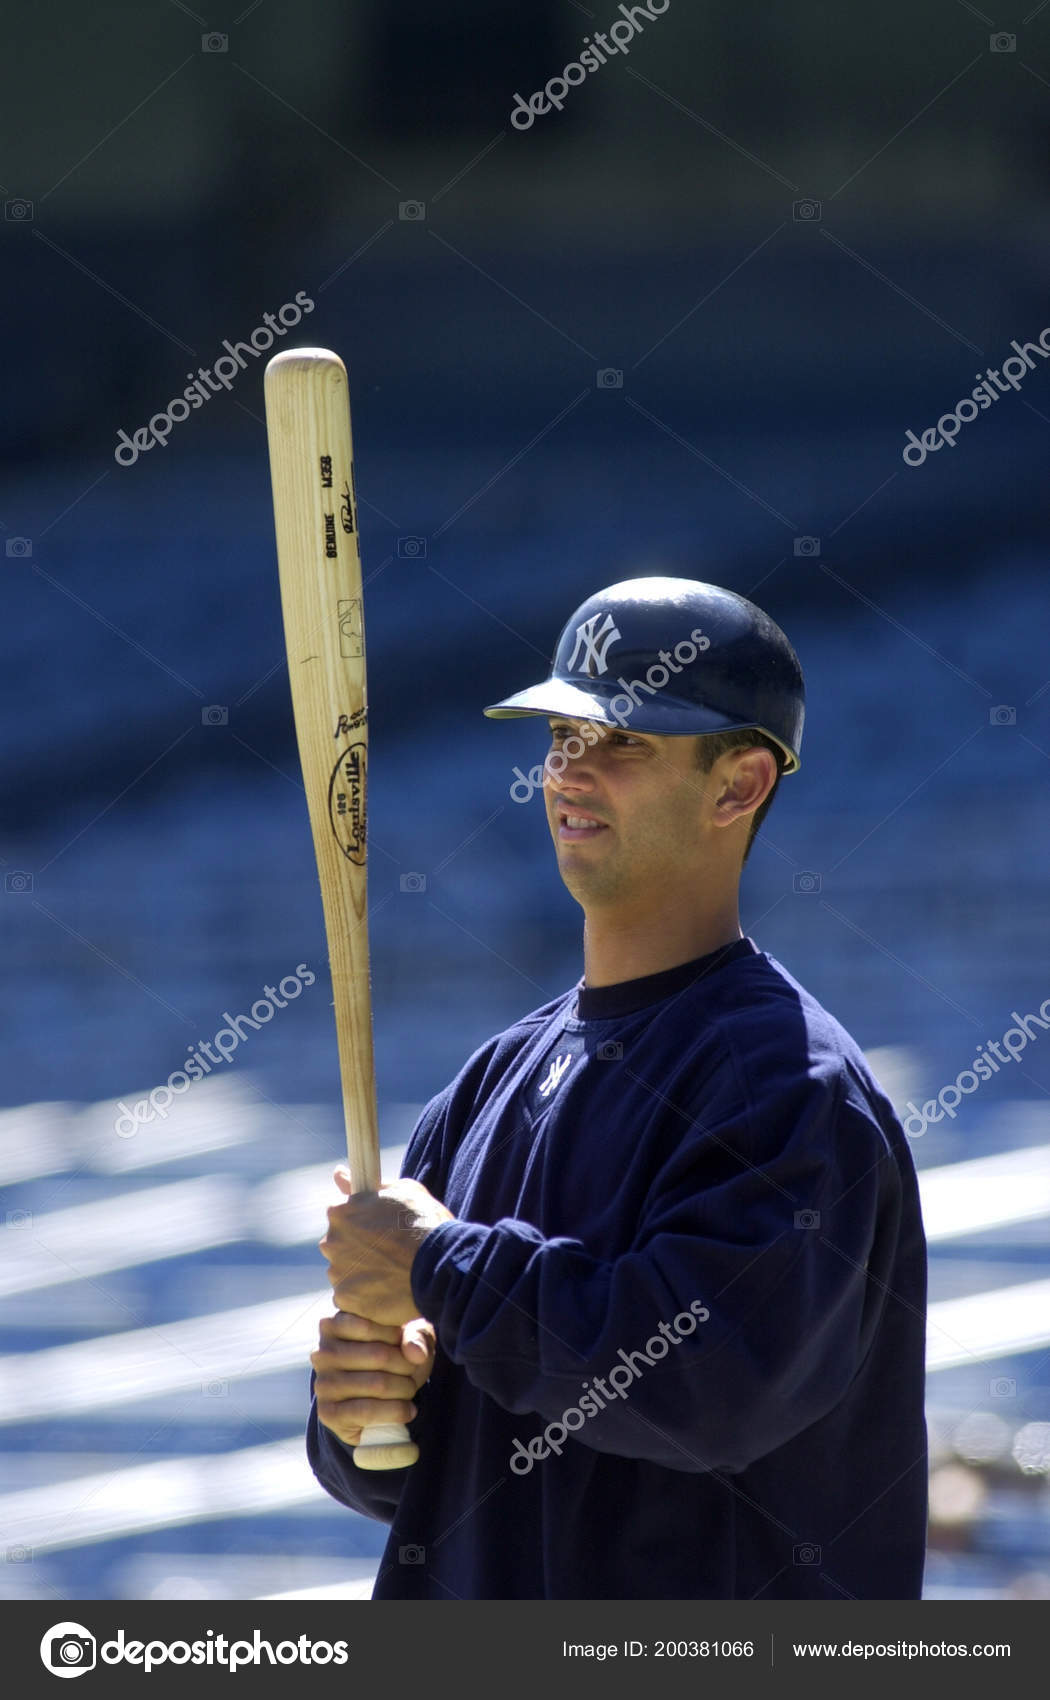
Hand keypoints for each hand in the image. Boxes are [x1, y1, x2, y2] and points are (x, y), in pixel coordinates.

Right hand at [311, 1310, 436, 1450]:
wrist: (379, 1401)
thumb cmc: (394, 1356)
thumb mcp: (408, 1338)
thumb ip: (415, 1337)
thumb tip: (416, 1353)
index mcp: (334, 1324)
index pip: (371, 1323)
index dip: (399, 1336)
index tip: (409, 1344)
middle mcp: (322, 1352)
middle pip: (379, 1355)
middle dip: (407, 1366)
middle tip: (415, 1371)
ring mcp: (323, 1383)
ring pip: (378, 1384)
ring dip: (405, 1390)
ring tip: (411, 1389)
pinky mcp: (327, 1413)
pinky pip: (368, 1411)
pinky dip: (396, 1411)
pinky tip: (408, 1410)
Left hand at [319, 1172, 454, 1325]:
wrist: (441, 1263)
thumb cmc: (425, 1222)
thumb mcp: (401, 1191)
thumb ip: (365, 1185)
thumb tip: (338, 1172)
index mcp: (340, 1212)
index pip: (340, 1217)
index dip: (361, 1224)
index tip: (379, 1231)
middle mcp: (332, 1241)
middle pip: (339, 1246)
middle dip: (358, 1250)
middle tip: (388, 1255)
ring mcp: (337, 1272)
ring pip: (344, 1274)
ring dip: (361, 1274)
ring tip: (392, 1275)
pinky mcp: (346, 1299)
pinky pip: (350, 1299)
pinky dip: (364, 1298)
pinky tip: (387, 1292)